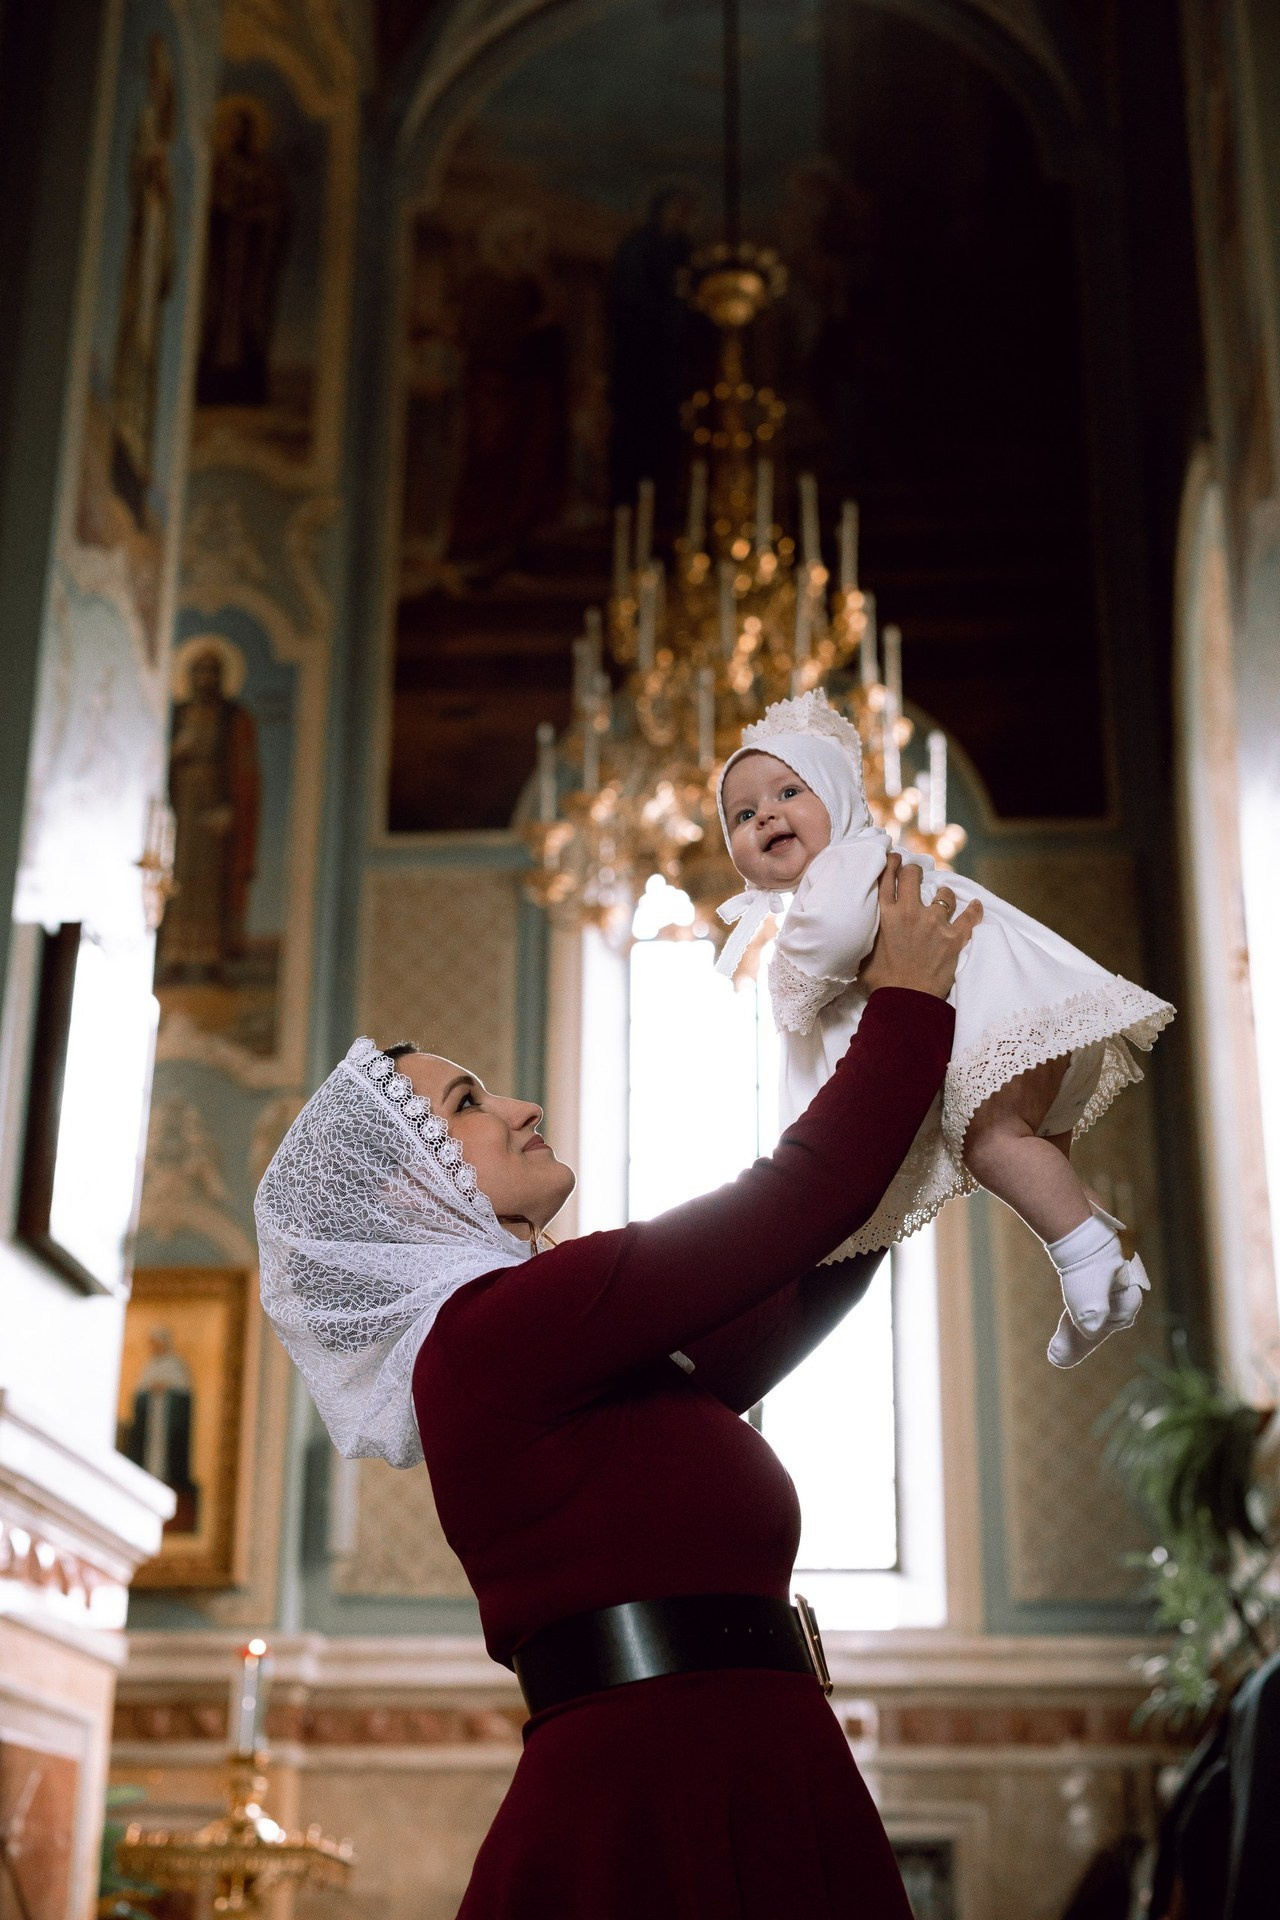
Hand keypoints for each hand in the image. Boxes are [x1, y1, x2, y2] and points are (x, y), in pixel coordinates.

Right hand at [859, 854, 981, 999]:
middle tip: (918, 873)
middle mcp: (910, 912)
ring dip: (944, 893)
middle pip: (914, 876)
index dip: (892, 863)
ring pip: (944, 894)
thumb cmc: (881, 981)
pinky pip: (969, 917)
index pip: (888, 878)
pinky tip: (976, 905)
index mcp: (886, 915)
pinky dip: (974, 910)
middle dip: (916, 870)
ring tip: (944, 895)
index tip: (896, 859)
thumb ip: (867, 936)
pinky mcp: (954, 938)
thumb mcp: (863, 953)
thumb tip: (858, 933)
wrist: (905, 1000)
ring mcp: (935, 923)